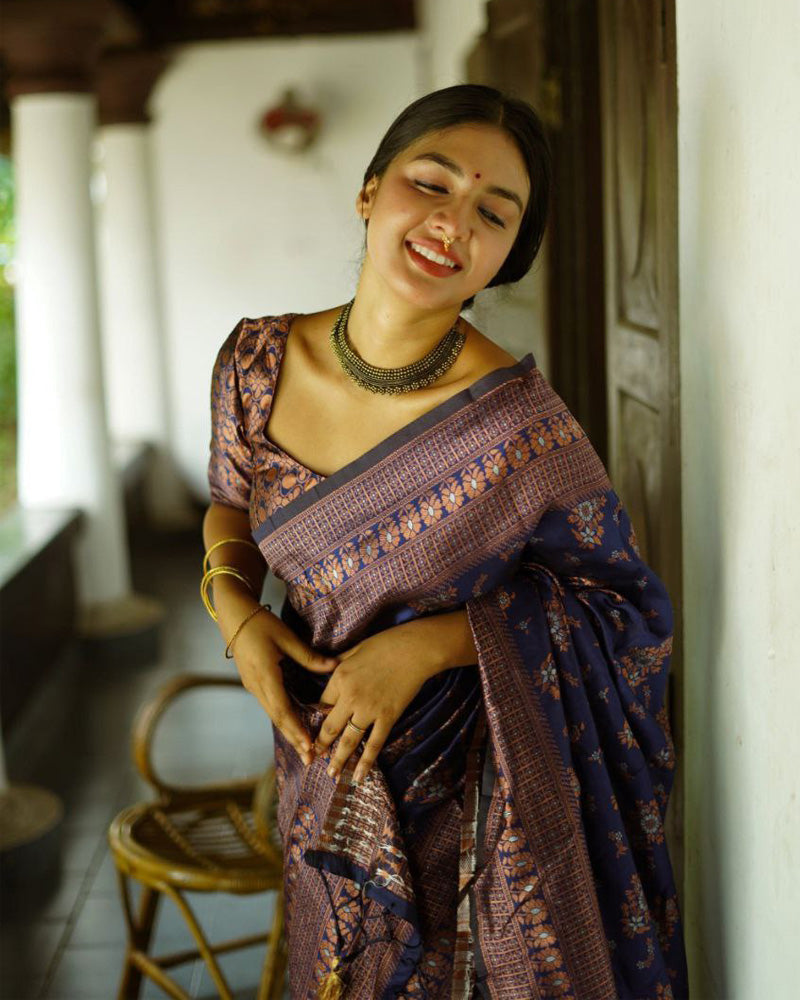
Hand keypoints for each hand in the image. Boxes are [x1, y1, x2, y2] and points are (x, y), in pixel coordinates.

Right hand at [228, 603, 338, 765]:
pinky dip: (283, 719)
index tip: (309, 745)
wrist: (234, 616)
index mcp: (265, 675)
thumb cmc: (260, 623)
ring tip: (304, 749)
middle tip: (309, 759)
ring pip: (273, 714)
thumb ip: (309, 656)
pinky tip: (294, 726)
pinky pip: (270, 705)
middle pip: (277, 718)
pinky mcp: (254, 682)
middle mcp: (257, 685)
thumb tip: (335, 667)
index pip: (282, 709)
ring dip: (288, 731)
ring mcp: (253, 686)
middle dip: (294, 739)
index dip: (296, 729)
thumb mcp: (286, 637)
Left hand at [313, 621, 445, 784]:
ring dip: (338, 759)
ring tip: (331, 774)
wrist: (415, 649)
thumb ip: (339, 662)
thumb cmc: (385, 644)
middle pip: (330, 727)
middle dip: (321, 745)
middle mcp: (350, 697)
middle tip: (313, 758)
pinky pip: (375, 744)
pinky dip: (366, 762)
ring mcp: (369, 710)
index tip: (312, 728)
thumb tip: (328, 668)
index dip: (316, 717)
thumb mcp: (355, 649)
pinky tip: (359, 776)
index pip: (322, 703)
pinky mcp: (388, 717)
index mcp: (339, 678)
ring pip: (349, 741)